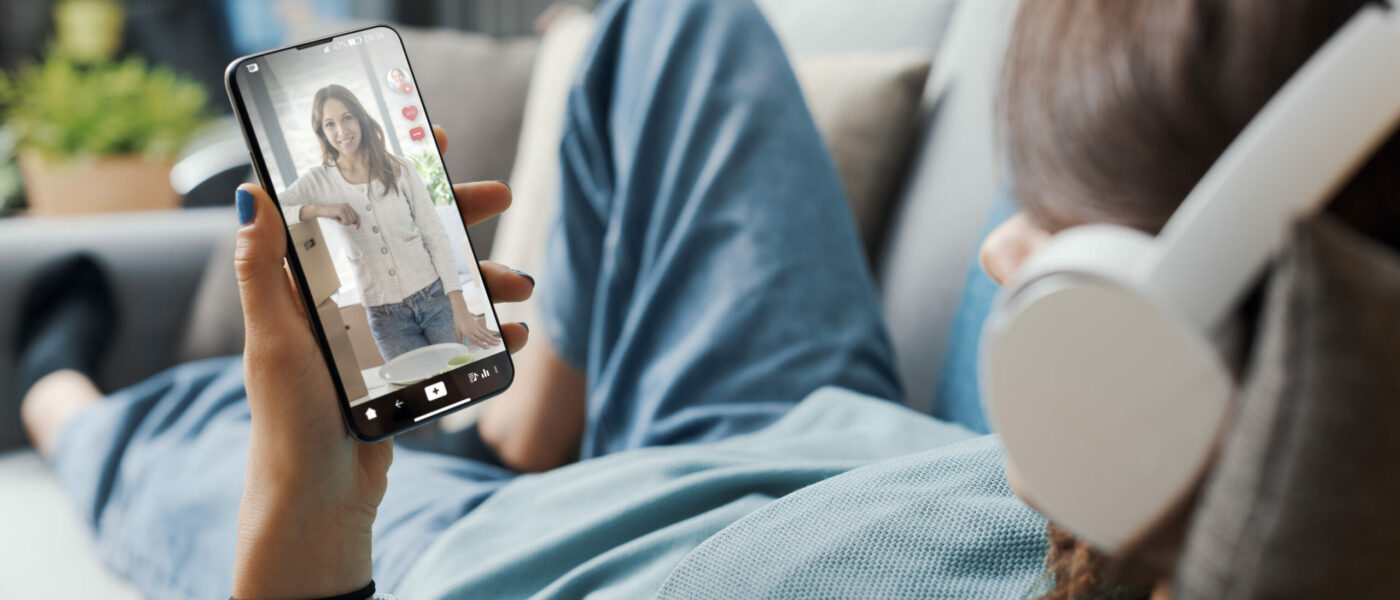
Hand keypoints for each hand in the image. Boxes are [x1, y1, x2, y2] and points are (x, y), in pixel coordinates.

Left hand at [232, 125, 533, 598]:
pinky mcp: (412, 370)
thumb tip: (249, 191)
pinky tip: (512, 335)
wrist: (319, 498)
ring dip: (488, 279)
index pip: (355, 208)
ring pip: (446, 288)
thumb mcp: (275, 337)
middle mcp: (354, 300)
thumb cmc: (287, 419)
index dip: (392, 171)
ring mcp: (387, 334)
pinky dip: (490, 333)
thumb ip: (263, 268)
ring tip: (521, 286)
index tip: (429, 139)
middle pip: (413, 239)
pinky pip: (459, 339)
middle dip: (458, 216)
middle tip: (500, 195)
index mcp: (317, 283)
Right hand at [309, 203, 360, 228]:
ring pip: (351, 221)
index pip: (357, 215)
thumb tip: (356, 223)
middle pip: (354, 220)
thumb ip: (349, 218)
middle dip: (348, 223)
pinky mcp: (341, 211)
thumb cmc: (331, 214)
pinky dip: (342, 223)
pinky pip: (346, 221)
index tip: (357, 228)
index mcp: (348, 206)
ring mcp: (345, 208)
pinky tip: (337, 220)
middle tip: (340, 220)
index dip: (359, 222)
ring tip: (339, 219)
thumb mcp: (341, 216)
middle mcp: (348, 206)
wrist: (321, 210)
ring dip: (344, 223)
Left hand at [448, 290, 501, 347]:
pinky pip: (484, 331)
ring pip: (486, 334)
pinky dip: (489, 335)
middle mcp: (473, 330)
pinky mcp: (478, 325)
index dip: (482, 344)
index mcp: (467, 332)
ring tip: (498, 341)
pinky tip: (492, 337)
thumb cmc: (458, 320)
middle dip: (491, 342)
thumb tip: (458, 345)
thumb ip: (459, 339)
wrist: (461, 311)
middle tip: (497, 345)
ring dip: (492, 338)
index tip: (487, 348)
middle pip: (484, 337)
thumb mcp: (457, 330)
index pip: (476, 340)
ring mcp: (476, 327)